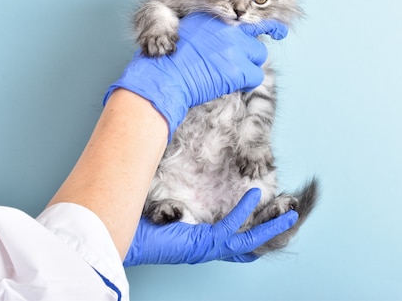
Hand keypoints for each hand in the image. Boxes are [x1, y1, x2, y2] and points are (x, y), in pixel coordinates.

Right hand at [104, 13, 287, 139]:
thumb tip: (223, 38)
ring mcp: (235, 49)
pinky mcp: (238, 70)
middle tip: (238, 65)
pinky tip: (233, 84)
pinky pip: (256, 77)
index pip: (248, 18)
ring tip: (230, 75)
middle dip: (250, 54)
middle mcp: (227, 29)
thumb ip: (207, 31)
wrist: (164, 76)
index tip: (281, 31)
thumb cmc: (167, 59)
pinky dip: (248, 83)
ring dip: (249, 68)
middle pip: (257, 41)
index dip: (270, 26)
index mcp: (214, 18)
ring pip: (260, 57)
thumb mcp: (184, 31)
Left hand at [123, 188, 298, 265]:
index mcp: (199, 236)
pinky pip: (229, 229)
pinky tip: (253, 196)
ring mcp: (205, 247)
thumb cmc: (134, 214)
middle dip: (272, 232)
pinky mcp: (200, 245)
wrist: (110, 229)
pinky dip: (244, 212)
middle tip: (290, 220)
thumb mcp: (167, 197)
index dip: (253, 224)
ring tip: (291, 217)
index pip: (233, 233)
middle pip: (248, 242)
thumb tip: (184, 153)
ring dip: (271, 228)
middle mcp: (206, 244)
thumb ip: (181, 185)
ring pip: (248, 240)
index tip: (267, 213)